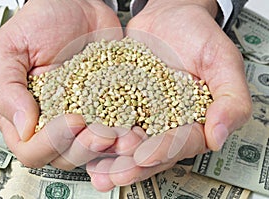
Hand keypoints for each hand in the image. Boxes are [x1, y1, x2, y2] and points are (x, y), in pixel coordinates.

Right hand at [0, 0, 122, 167]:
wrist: (78, 5)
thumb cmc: (41, 22)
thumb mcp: (10, 48)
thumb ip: (7, 89)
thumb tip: (23, 128)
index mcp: (26, 113)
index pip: (32, 150)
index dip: (50, 144)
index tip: (71, 120)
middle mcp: (53, 122)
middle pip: (64, 157)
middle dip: (84, 149)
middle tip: (102, 132)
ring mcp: (83, 118)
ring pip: (93, 151)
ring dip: (110, 149)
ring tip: (125, 135)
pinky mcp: (107, 109)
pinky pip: (117, 132)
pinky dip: (127, 136)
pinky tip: (137, 129)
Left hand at [87, 0, 251, 190]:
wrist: (167, 15)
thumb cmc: (198, 34)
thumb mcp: (222, 61)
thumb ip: (230, 99)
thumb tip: (218, 137)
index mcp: (193, 121)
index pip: (181, 144)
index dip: (164, 152)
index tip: (146, 156)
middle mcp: (165, 123)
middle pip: (149, 151)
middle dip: (131, 165)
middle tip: (113, 175)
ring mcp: (141, 114)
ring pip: (125, 142)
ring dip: (110, 158)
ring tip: (95, 171)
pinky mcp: (119, 101)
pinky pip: (107, 119)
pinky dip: (96, 131)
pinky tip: (82, 142)